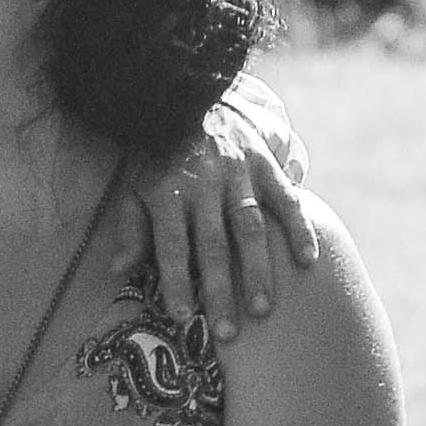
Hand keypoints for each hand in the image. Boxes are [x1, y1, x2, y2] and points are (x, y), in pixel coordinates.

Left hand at [134, 104, 316, 339]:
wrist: (186, 92)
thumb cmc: (157, 153)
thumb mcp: (135, 185)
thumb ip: (131, 228)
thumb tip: (118, 271)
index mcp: (167, 193)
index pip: (171, 245)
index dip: (176, 281)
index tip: (181, 316)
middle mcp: (203, 185)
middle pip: (212, 245)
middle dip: (219, 291)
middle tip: (227, 332)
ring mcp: (237, 173)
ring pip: (249, 228)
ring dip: (258, 270)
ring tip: (264, 308)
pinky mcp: (264, 162)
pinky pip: (285, 198)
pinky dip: (299, 228)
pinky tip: (308, 260)